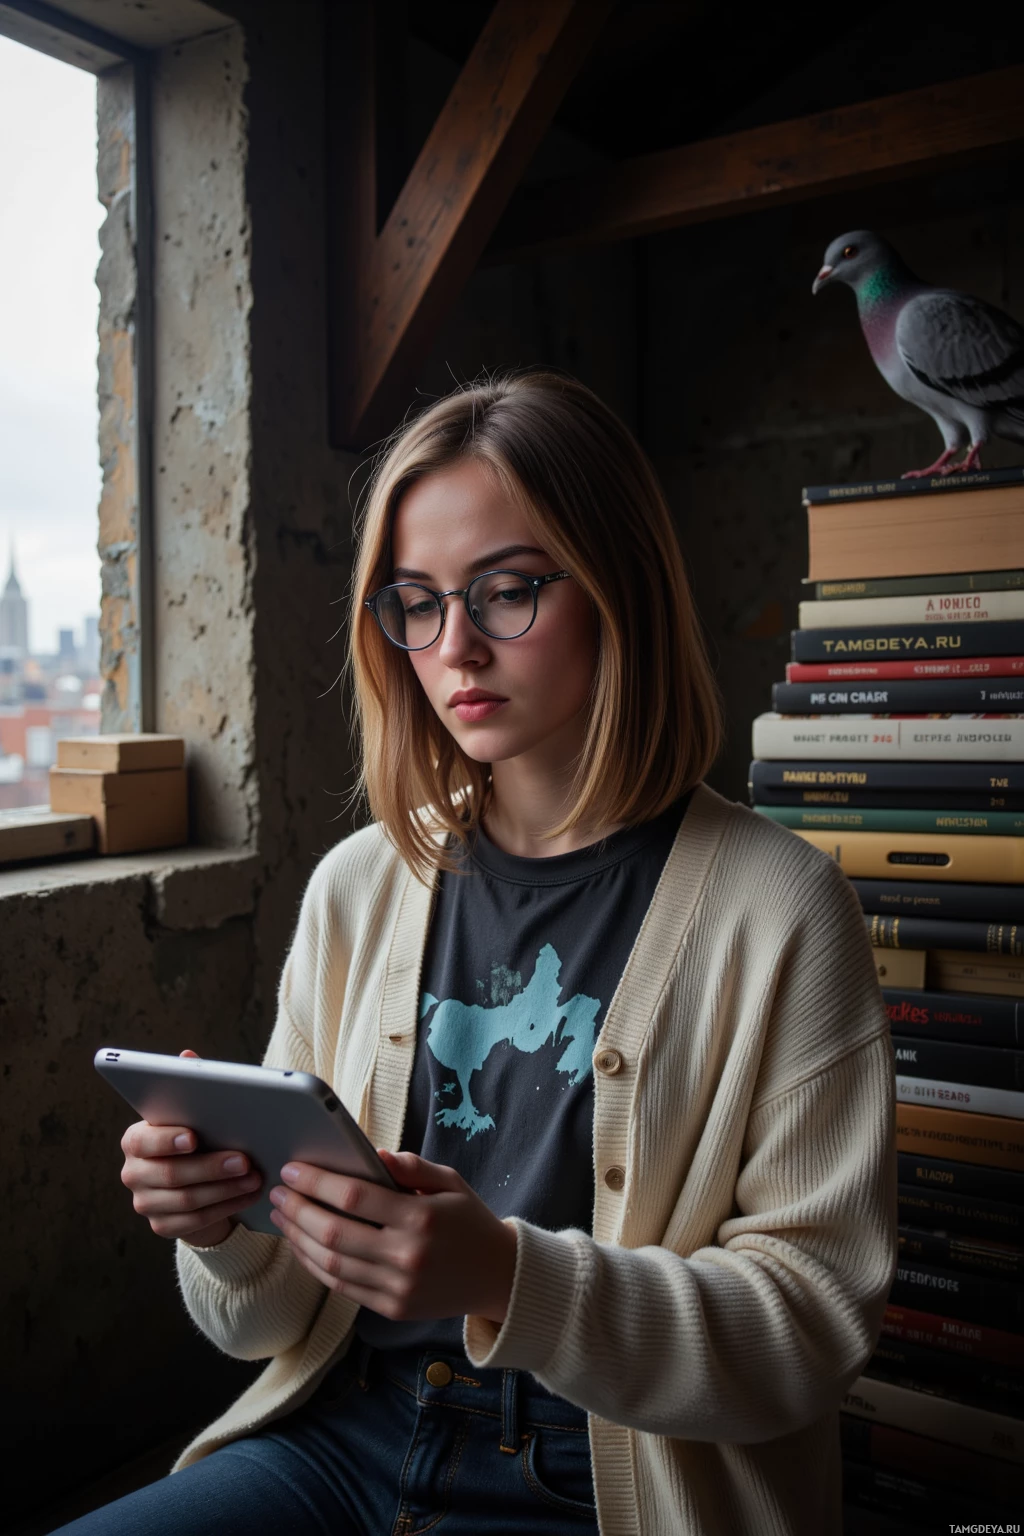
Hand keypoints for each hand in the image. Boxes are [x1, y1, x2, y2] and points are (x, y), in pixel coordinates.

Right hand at [119, 1049, 262, 1244]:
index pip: (143, 1142)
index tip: (194, 1137)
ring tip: (254, 1177)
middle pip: (171, 1174)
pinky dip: (227, 1207)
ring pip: (187, 1200)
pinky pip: (196, 1221)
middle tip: (244, 1159)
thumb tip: (187, 1055)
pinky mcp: (163, 1226)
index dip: (166, 1141)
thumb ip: (189, 1084)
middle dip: (211, 1167)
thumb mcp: (194, 1113)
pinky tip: (249, 1195)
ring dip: (225, 1189)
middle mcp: (134, 1173)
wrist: (196, 1182)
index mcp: (135, 1140)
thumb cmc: (198, 1137)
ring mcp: (146, 1203)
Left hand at [267, 1149, 517, 1325]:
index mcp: (421, 1217)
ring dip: (299, 1239)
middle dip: (298, 1210)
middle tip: (277, 1192)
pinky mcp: (393, 1309)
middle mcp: (407, 1255)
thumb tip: (369, 1155)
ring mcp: (399, 1287)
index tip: (293, 1169)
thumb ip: (410, 1166)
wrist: (499, 1277)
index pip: (354, 1197)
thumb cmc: (470, 1220)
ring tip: (282, 1218)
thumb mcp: (450, 1181)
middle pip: (334, 1233)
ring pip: (332, 1265)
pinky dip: (316, 1266)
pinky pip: (343, 1287)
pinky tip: (304, 1245)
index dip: (317, 1183)